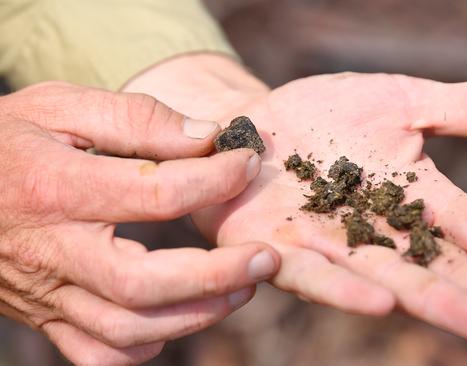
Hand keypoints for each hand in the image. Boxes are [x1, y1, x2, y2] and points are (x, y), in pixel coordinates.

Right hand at [0, 82, 279, 364]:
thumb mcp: (61, 106)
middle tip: (267, 257)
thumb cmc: (8, 138)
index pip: (153, 193)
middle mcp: (49, 250)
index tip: (246, 164)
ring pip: (126, 329)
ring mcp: (43, 291)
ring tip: (243, 287)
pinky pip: (95, 354)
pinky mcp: (41, 314)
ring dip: (196, 315)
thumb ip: (136, 118)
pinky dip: (143, 347)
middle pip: (142, 284)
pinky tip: (177, 320)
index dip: (213, 180)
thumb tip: (207, 138)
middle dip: (217, 275)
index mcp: (54, 188)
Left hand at [126, 55, 466, 340]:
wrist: (258, 123)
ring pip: (385, 277)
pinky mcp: (279, 249)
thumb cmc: (329, 117)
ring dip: (430, 299)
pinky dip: (344, 288)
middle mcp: (378, 232)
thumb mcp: (403, 100)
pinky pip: (312, 272)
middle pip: (436, 264)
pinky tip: (381, 303)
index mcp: (412, 199)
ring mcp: (330, 245)